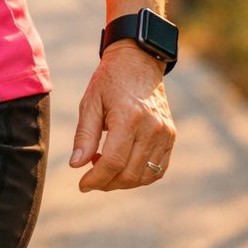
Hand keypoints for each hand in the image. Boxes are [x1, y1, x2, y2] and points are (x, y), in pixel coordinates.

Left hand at [70, 42, 175, 190]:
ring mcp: (165, 133)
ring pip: (145, 176)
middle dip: (107, 183)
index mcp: (129, 118)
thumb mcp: (90, 102)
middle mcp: (152, 128)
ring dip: (123, 182)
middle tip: (91, 177)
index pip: (113, 162)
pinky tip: (124, 166)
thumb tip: (76, 165)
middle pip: (130, 173)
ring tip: (106, 168)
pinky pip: (158, 169)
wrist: (138, 62)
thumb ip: (84, 135)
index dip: (96, 179)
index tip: (82, 185)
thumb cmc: (109, 81)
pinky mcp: (171, 136)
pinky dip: (140, 176)